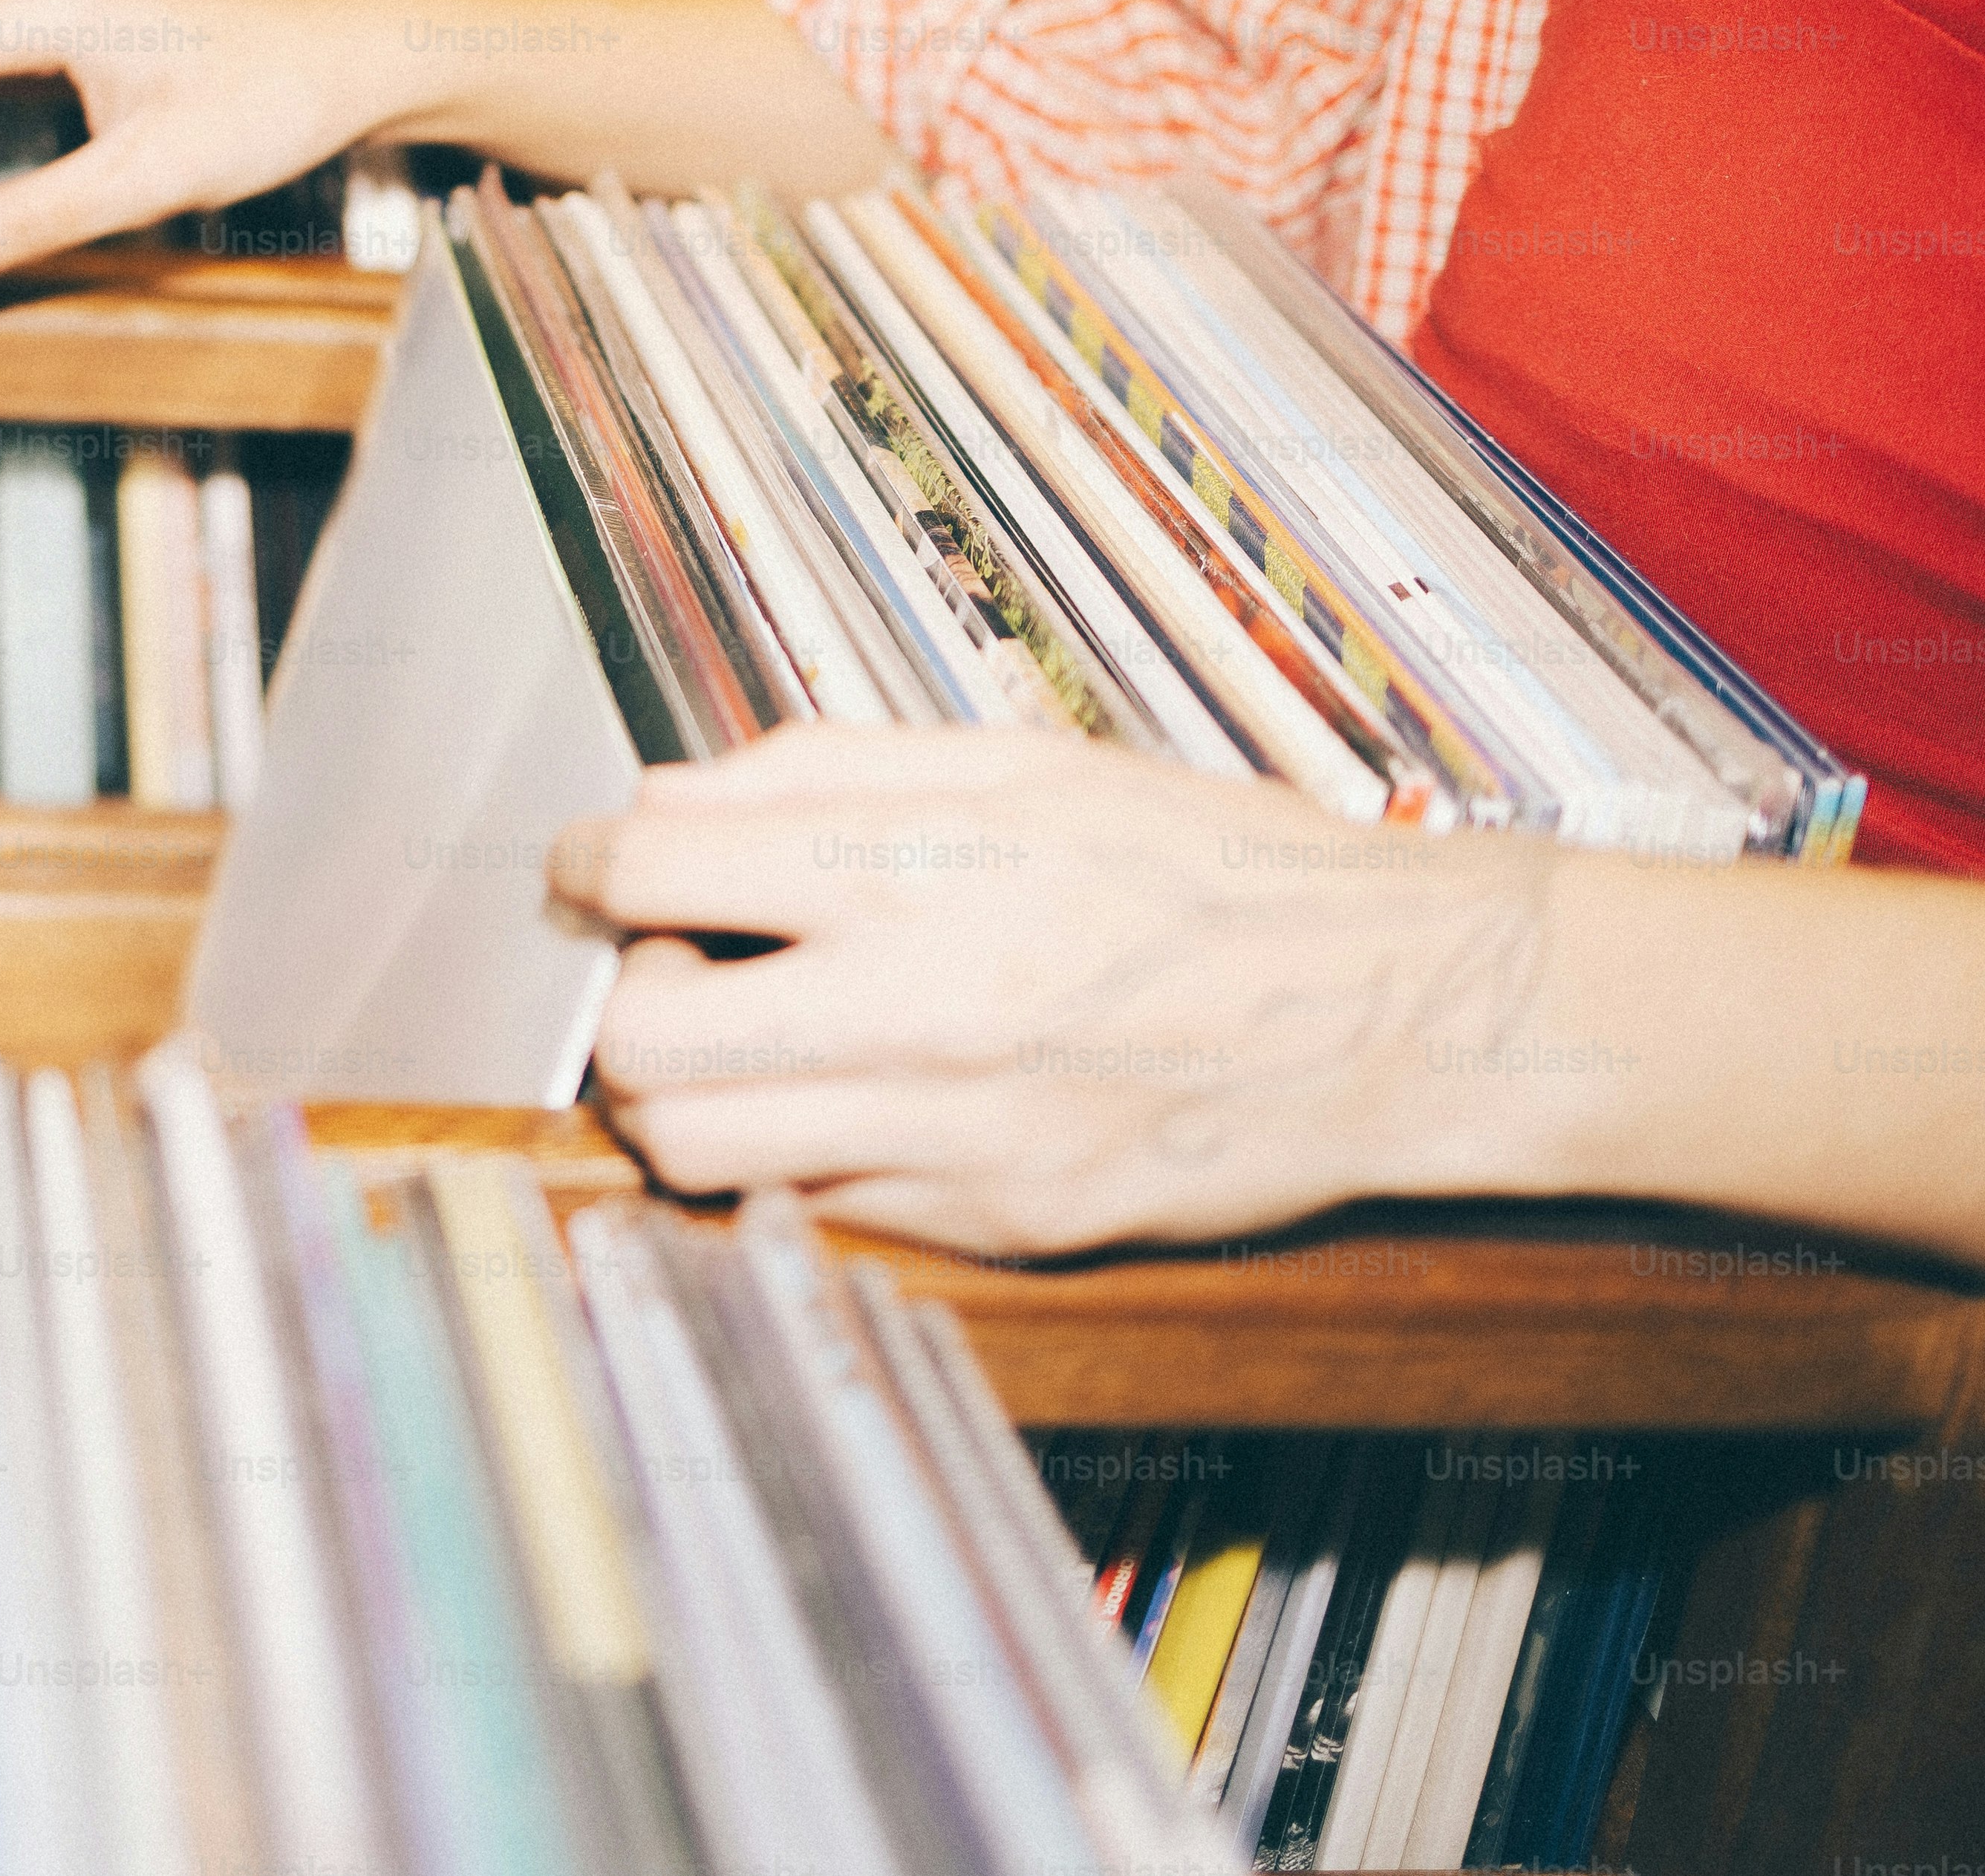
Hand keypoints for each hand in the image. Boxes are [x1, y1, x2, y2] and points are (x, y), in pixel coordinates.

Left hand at [566, 723, 1574, 1258]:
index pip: (654, 868)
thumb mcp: (1023, 761)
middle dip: (622, 998)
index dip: (590, 865)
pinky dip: (793, 1156)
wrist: (1394, 1008)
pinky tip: (846, 1099)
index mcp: (926, 865)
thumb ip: (826, 771)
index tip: (593, 870)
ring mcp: (956, 1133)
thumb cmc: (1214, 869)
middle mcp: (925, 1006)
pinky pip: (817, 1205)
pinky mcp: (996, 1222)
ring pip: (700, 1151)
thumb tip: (668, 799)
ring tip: (745, 1042)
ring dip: (682, 1095)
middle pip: (642, 1039)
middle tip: (674, 966)